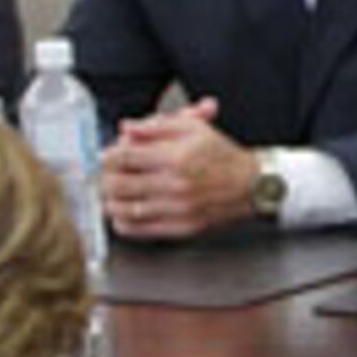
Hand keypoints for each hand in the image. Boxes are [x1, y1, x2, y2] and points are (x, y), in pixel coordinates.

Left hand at [101, 98, 255, 238]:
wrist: (251, 185)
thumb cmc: (222, 156)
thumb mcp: (193, 128)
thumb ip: (156, 126)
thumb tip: (127, 127)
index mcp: (176, 158)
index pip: (124, 157)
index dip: (109, 155)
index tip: (107, 155)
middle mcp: (175, 186)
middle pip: (117, 184)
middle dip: (106, 177)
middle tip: (108, 173)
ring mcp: (176, 210)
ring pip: (123, 210)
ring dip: (111, 200)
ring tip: (115, 192)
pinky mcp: (179, 228)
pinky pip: (138, 230)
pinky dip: (123, 222)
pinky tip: (126, 211)